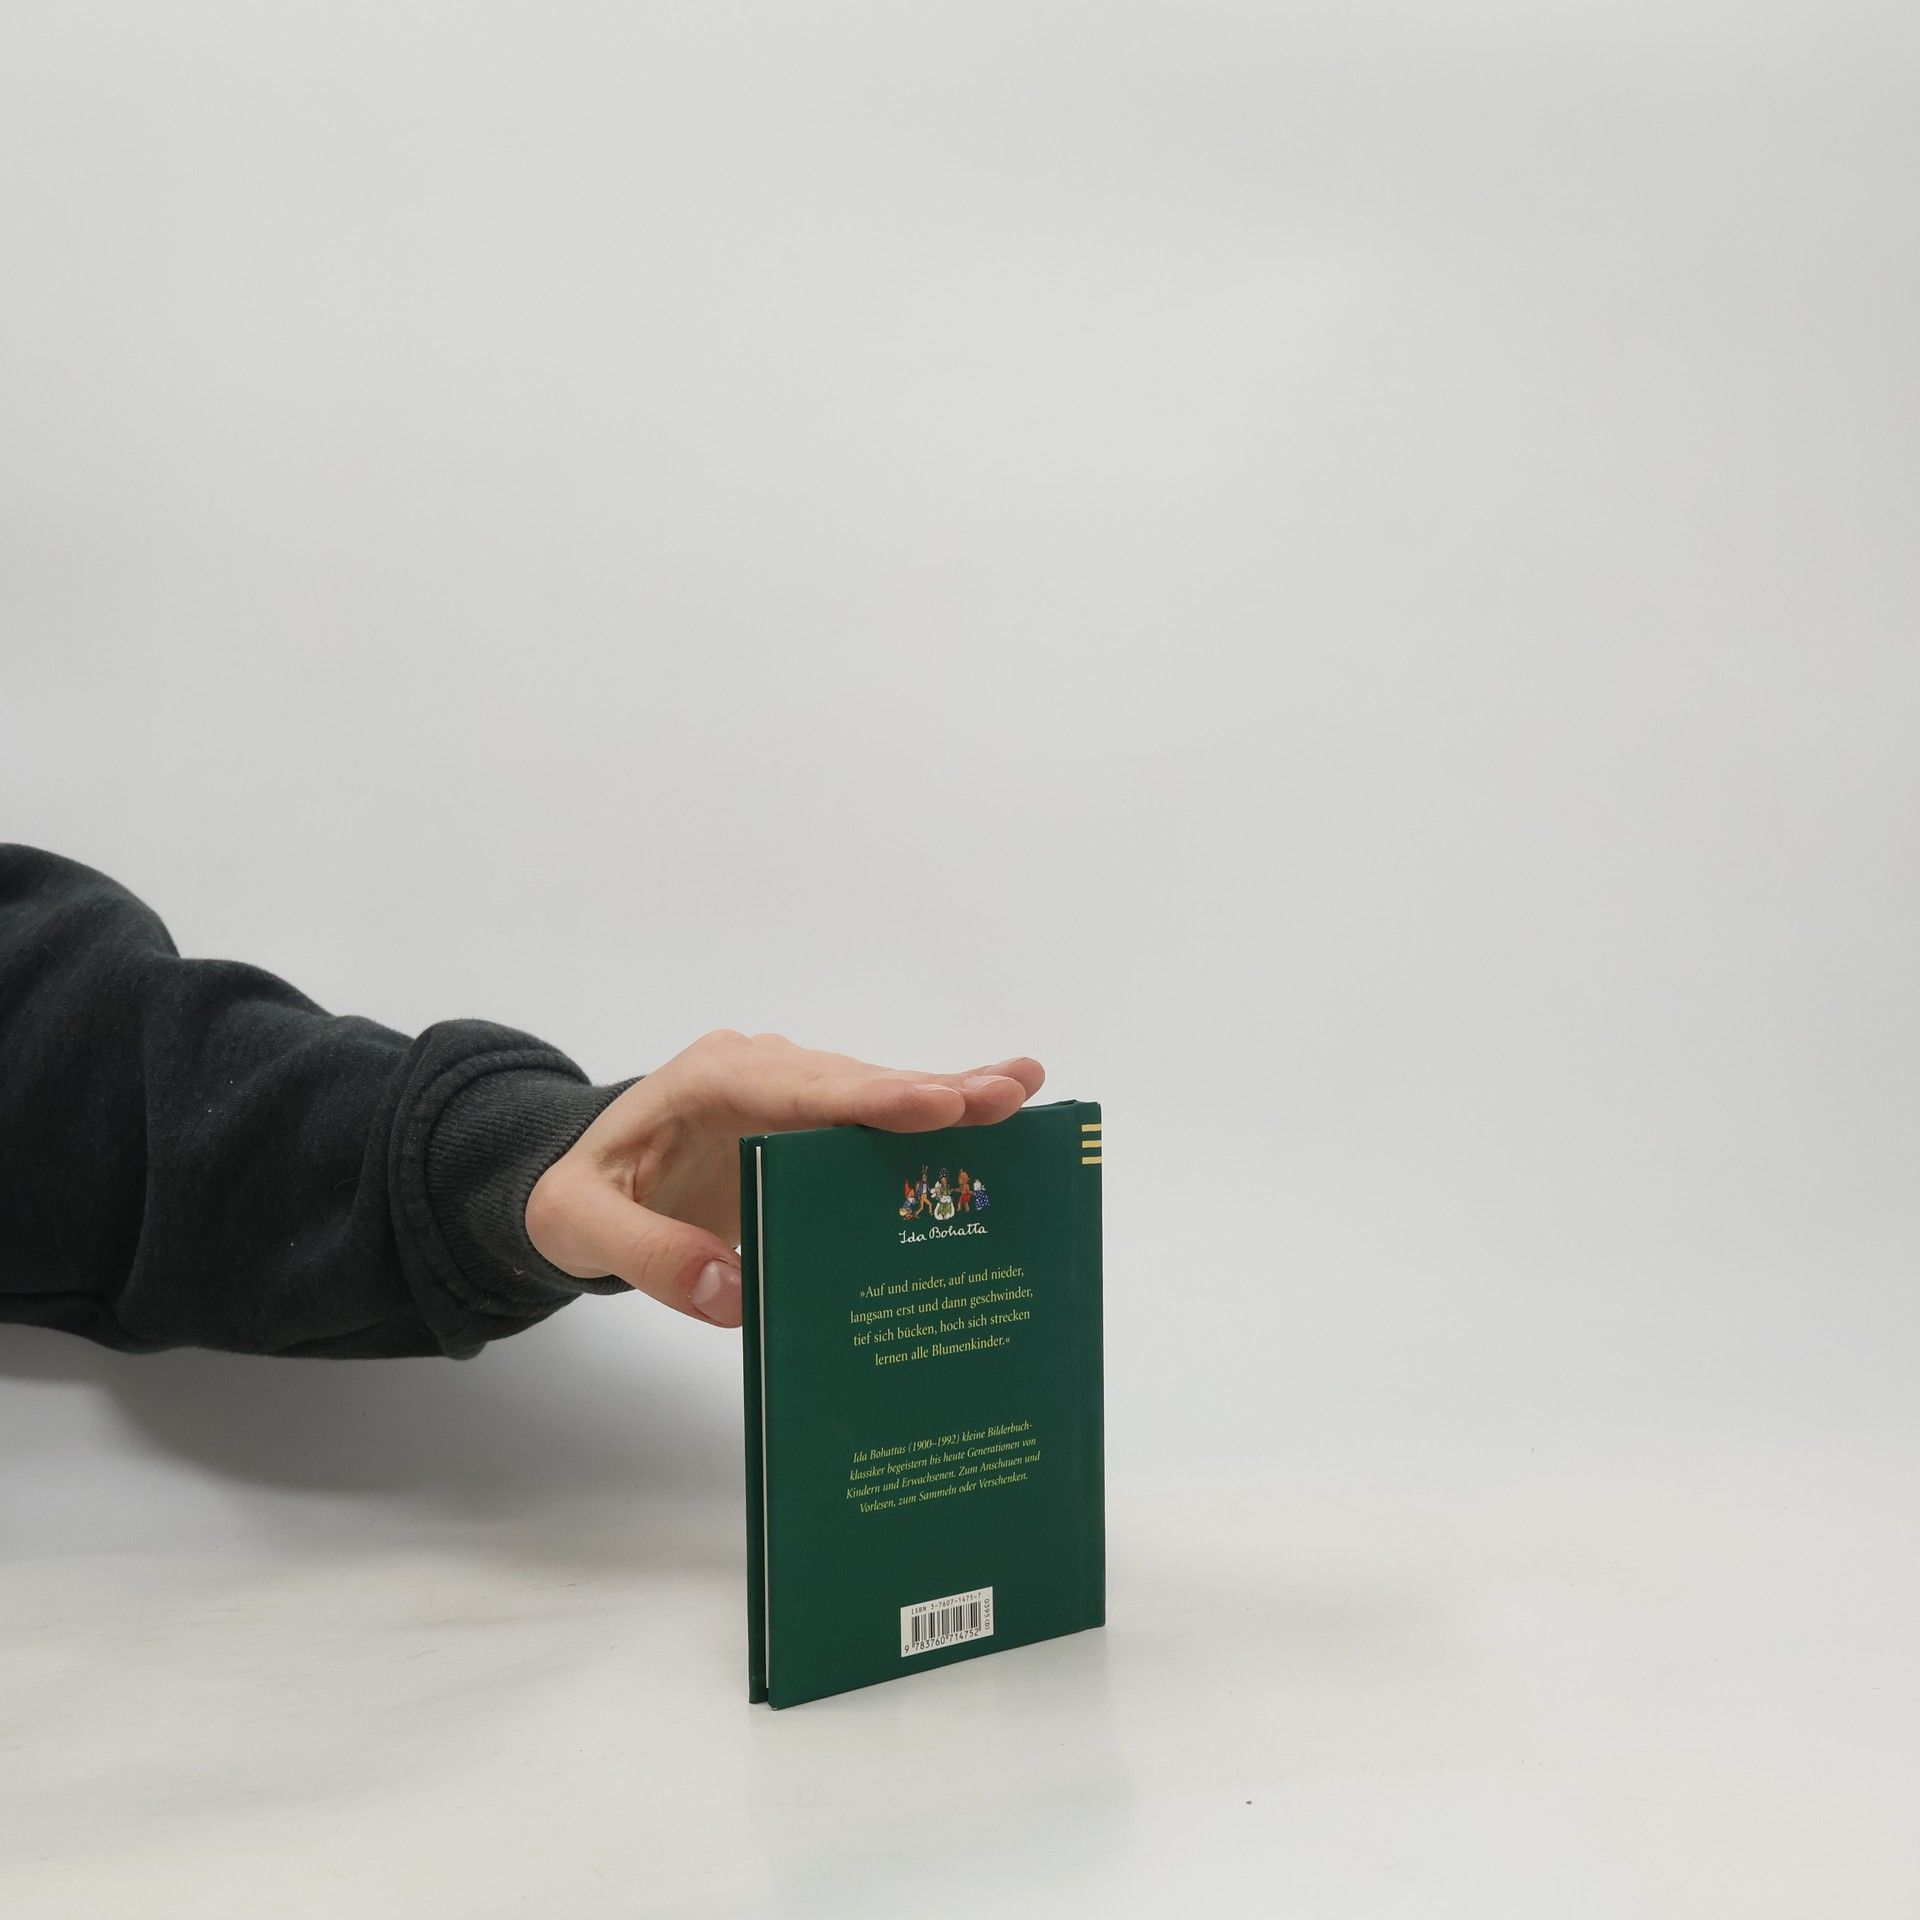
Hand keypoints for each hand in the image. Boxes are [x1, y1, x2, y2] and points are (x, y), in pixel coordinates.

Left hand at [524, 1030, 1044, 1327]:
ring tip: (1024, 1096)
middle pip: (856, 1083)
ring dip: (948, 1098)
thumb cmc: (578, 1196)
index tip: (935, 1103)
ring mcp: (791, 1090)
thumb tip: (733, 1290)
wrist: (579, 1176)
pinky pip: (875, 1119)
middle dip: (934, 1091)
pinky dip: (933, 1117)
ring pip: (877, 1095)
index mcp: (708, 1080)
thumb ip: (647, 1255)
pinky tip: (994, 1111)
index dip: (870, 1097)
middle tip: (1011, 1094)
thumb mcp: (581, 1228)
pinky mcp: (810, 1121)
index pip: (799, 1088)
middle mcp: (761, 1070)